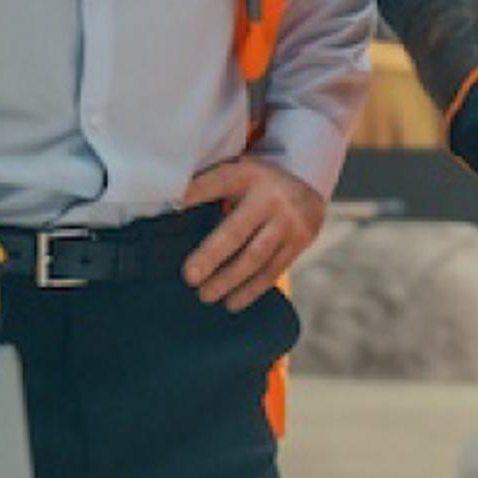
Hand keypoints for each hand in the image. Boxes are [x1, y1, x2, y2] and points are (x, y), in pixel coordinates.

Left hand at [181, 158, 324, 309]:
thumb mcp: (237, 174)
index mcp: (248, 174)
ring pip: (255, 256)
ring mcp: (289, 221)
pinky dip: (251, 290)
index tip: (174, 206)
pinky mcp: (300, 242)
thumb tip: (169, 210)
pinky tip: (232, 303)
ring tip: (205, 296)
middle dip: (212, 256)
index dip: (197, 193)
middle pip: (237, 230)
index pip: (219, 182)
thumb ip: (210, 188)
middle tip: (190, 277)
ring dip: (229, 280)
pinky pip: (273, 271)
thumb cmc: (256, 186)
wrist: (307, 187)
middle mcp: (270, 196)